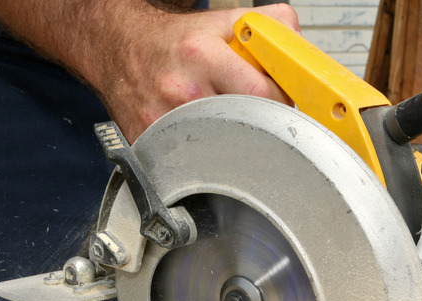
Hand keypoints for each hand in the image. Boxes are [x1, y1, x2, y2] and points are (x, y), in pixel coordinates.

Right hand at [87, 3, 299, 140]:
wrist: (122, 50)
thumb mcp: (221, 21)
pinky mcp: (150, 141)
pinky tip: (197, 130)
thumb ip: (268, 25)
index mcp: (202, 56)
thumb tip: (298, 48)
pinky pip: (191, 158)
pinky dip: (203, 149)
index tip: (279, 103)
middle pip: (244, 123)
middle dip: (258, 122)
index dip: (279, 101)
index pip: (260, 92)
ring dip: (232, 137)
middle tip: (256, 114)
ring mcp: (164, 121)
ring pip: (221, 146)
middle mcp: (182, 90)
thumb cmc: (173, 42)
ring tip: (225, 119)